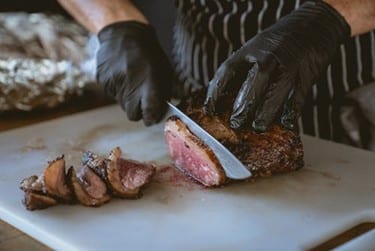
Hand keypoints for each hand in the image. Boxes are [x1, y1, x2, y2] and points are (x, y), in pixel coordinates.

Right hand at [97, 21, 172, 125]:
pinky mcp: (103, 82)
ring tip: (133, 81)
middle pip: (132, 115)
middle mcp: (130, 84)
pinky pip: (114, 95)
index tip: (153, 116)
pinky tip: (123, 75)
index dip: (151, 118)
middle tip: (143, 102)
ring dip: (129, 99)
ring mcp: (114, 83)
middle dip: (139, 112)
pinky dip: (120, 90)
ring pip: (123, 105)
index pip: (149, 112)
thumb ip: (162, 94)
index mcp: (149, 81)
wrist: (123, 33)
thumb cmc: (149, 53)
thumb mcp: (163, 71)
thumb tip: (159, 113)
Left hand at [204, 1, 349, 131]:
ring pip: (276, 91)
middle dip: (243, 106)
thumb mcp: (257, 48)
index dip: (215, 92)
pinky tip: (285, 122)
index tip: (209, 110)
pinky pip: (298, 97)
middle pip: (254, 81)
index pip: (227, 70)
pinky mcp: (307, 75)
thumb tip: (225, 100)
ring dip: (266, 113)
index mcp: (251, 49)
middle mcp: (270, 55)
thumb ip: (243, 70)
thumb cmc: (279, 44)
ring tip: (257, 126)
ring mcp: (290, 65)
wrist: (314, 26)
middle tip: (235, 123)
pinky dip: (291, 112)